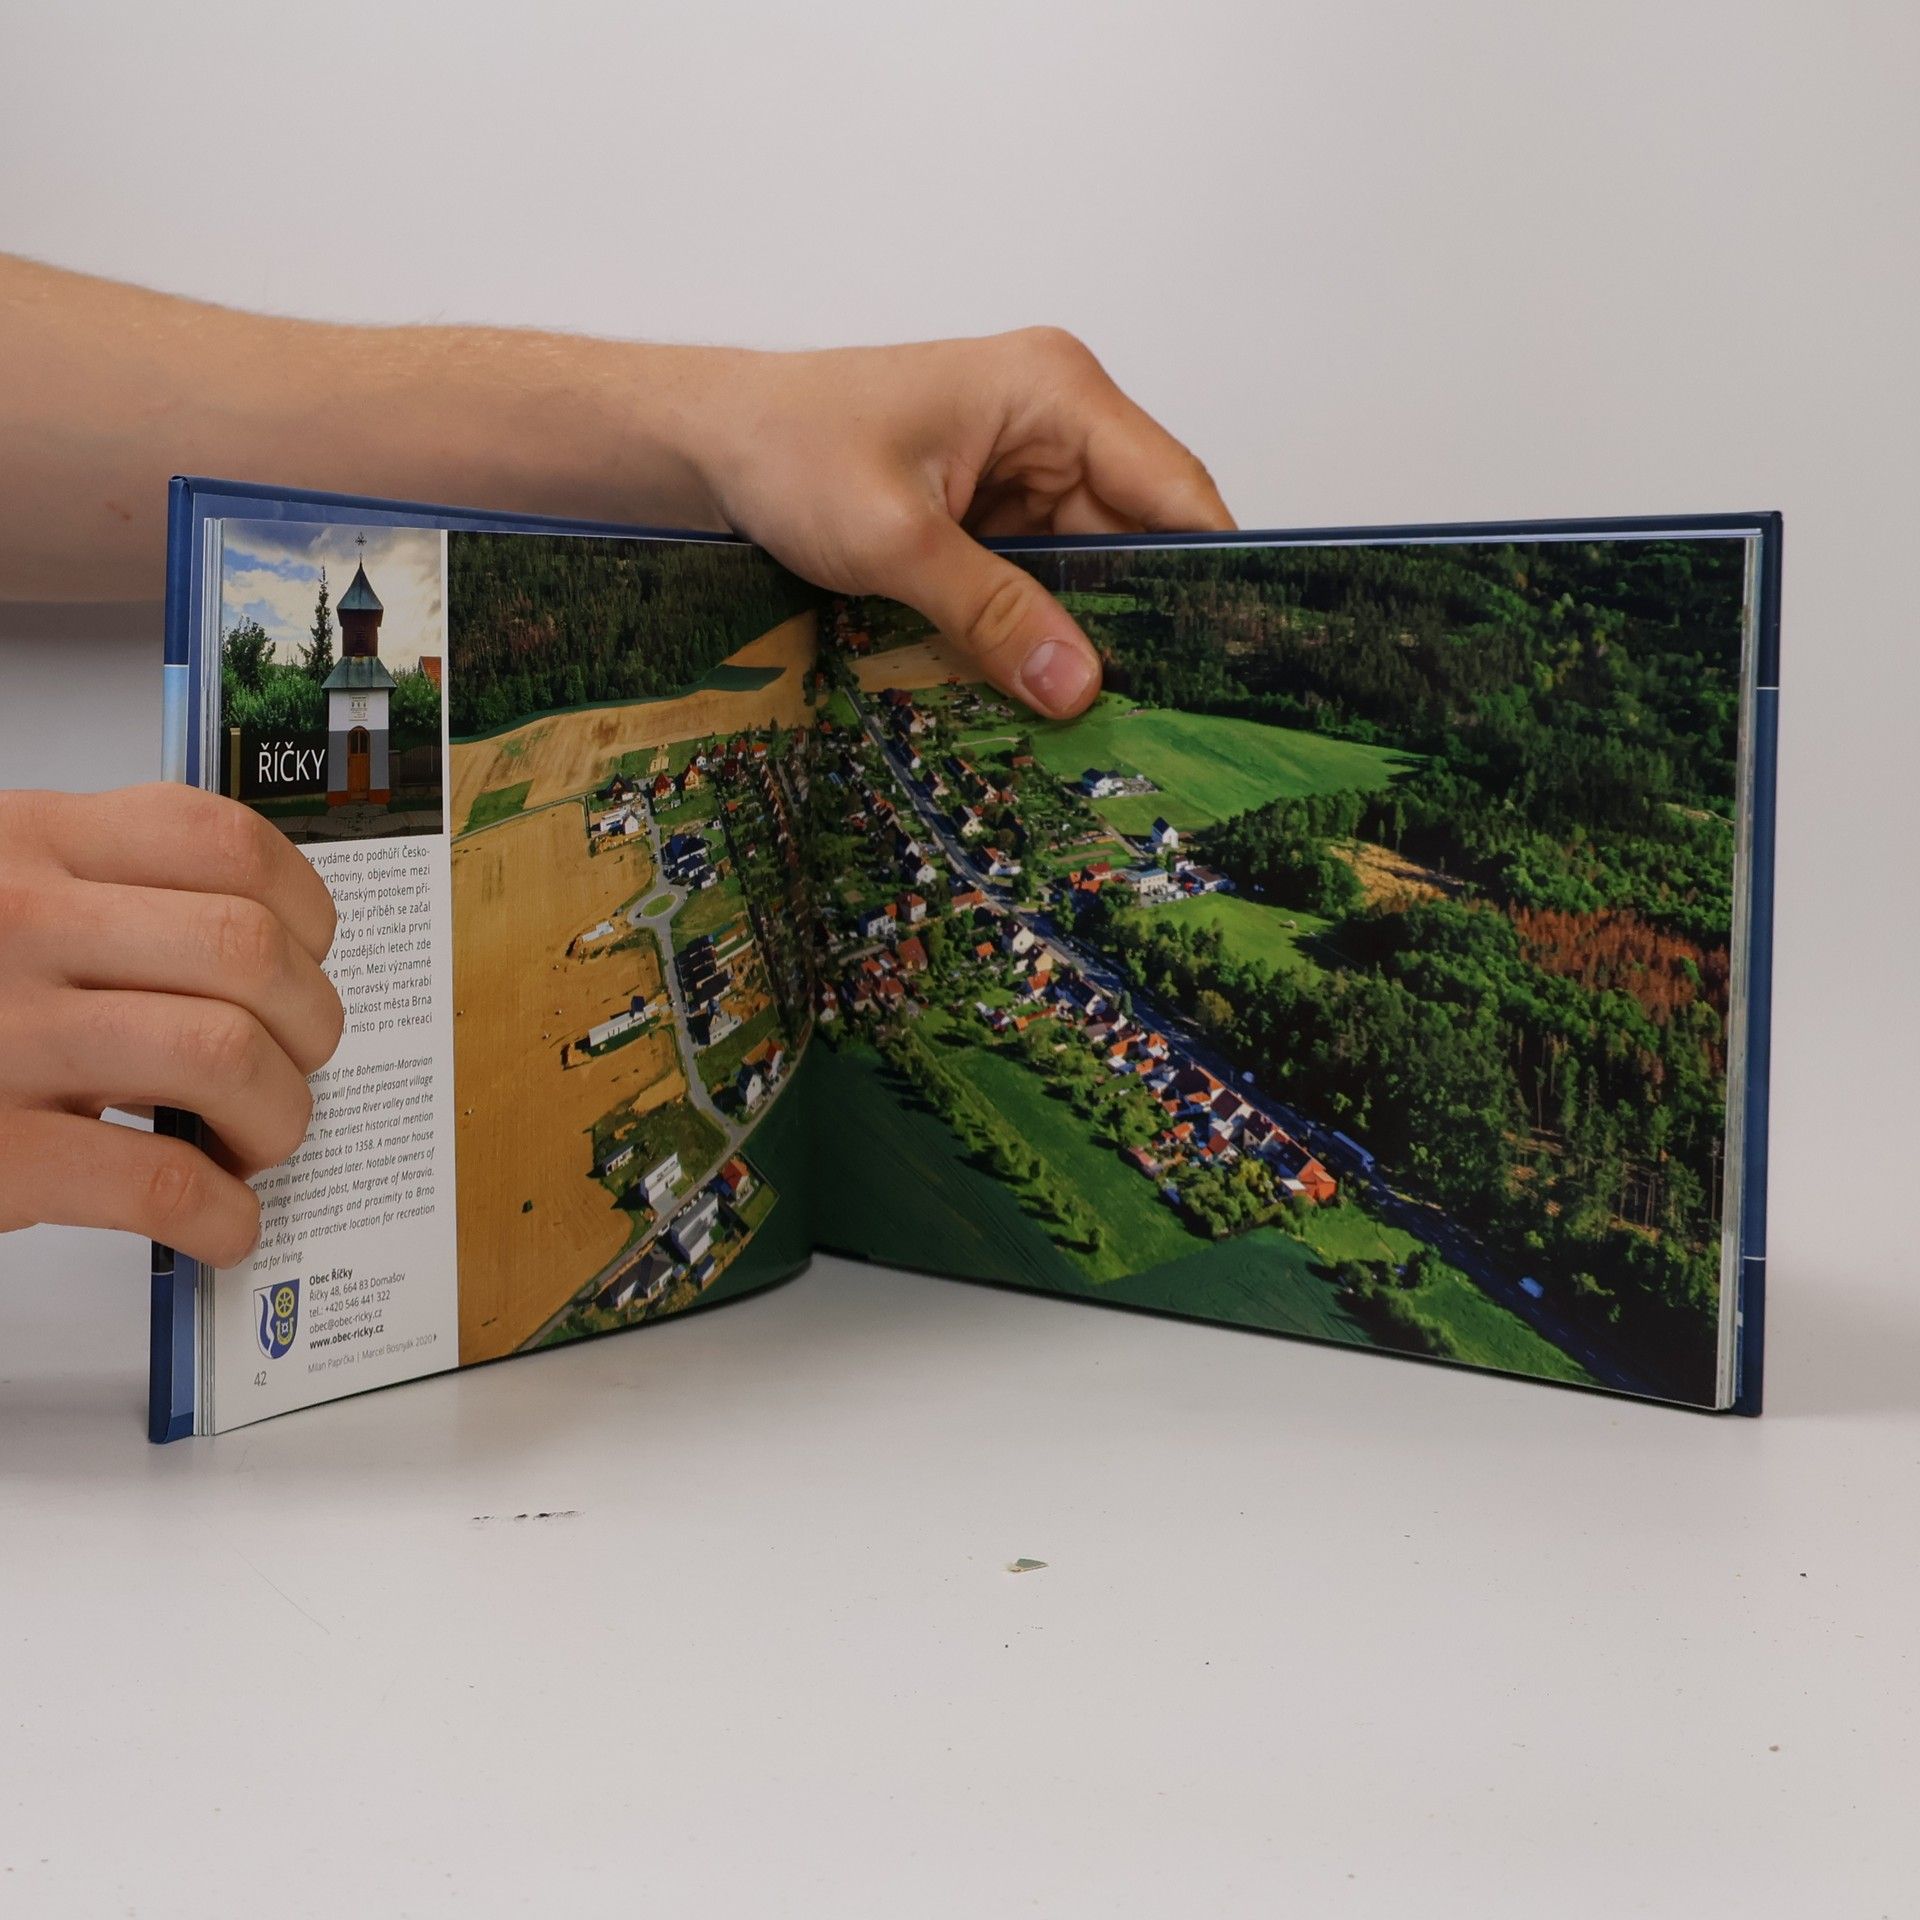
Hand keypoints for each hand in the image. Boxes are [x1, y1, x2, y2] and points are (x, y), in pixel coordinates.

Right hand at [0, 786, 343, 1266]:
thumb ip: (106, 889)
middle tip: (293, 1065)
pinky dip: (222, 1215)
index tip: (310, 959)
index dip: (304, 910)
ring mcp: (1, 1039)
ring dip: (279, 1119)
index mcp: (31, 845)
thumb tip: (268, 945)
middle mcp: (18, 926)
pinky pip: (159, 1181)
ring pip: (227, 1059)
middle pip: (249, 955)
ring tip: (254, 1143)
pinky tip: (220, 1223)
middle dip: (310, 1026)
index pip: (223, 843)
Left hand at [693, 328, 1233, 717]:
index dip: (1210, 569)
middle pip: (1137, 536)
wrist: (706, 446)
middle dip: (1139, 620)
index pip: (1172, 486)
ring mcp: (1022, 471)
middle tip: (1157, 713)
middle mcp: (1053, 424)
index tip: (1231, 655)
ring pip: (1089, 569)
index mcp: (1053, 391)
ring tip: (1097, 714)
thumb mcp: (894, 537)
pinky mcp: (989, 515)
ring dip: (1084, 634)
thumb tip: (1076, 686)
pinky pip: (1040, 581)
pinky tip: (1040, 684)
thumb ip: (991, 613)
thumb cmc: (785, 448)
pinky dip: (1039, 629)